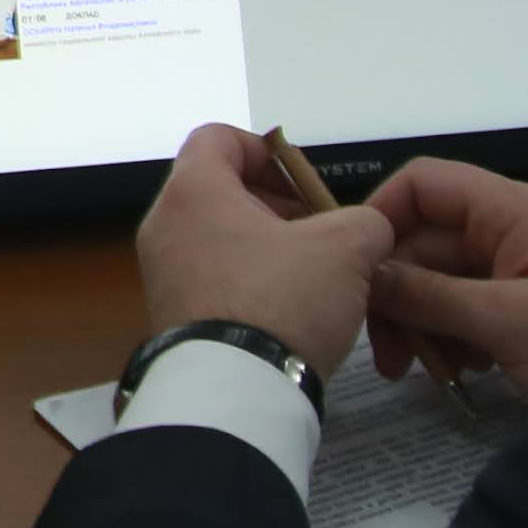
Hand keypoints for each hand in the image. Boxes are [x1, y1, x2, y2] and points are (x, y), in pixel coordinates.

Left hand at [137, 124, 392, 371]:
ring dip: (272, 248)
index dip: (269, 149)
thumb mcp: (346, 249)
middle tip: (324, 235)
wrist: (235, 391)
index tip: (307, 184)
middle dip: (280, 206)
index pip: (219, 137)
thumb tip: (364, 229)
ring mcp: (163, 273)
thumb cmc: (282, 301)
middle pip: (223, 190)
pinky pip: (214, 279)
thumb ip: (364, 221)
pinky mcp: (173, 315)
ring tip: (318, 277)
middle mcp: (165, 224)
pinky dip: (253, 282)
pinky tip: (294, 312)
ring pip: (222, 238)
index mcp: (193, 191)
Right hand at [362, 156, 527, 412]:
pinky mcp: (525, 311)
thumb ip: (430, 295)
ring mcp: (518, 273)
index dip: (382, 216)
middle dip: (397, 293)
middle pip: (423, 242)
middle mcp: (509, 233)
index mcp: (512, 213)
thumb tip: (362, 273)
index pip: (423, 184)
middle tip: (385, 356)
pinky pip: (466, 312)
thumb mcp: (509, 323)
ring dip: (422, 323)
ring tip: (423, 372)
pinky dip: (452, 339)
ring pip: (439, 283)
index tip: (355, 272)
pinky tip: (459, 374)